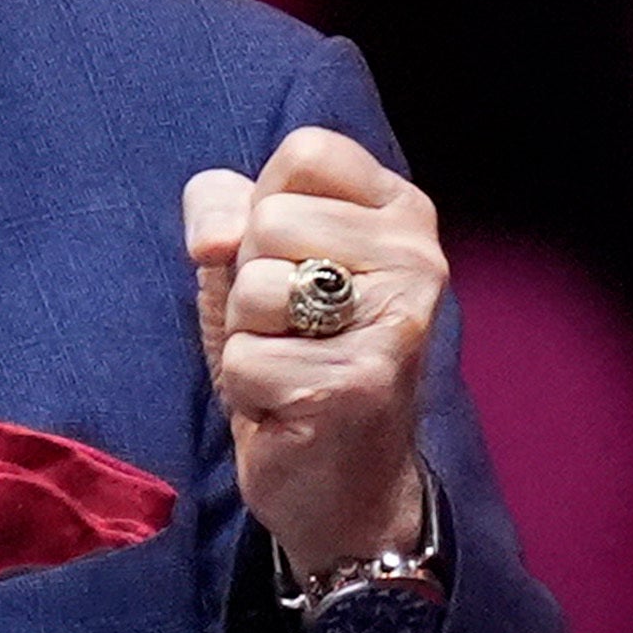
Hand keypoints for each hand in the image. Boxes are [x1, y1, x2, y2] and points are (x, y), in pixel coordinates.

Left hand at [183, 127, 438, 576]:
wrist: (342, 481)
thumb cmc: (296, 351)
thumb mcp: (250, 258)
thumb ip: (222, 208)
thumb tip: (214, 237)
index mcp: (402, 212)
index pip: (306, 152)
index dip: (263, 204)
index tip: (290, 256)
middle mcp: (418, 258)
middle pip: (269, 218)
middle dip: (249, 279)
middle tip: (291, 327)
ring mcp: (395, 322)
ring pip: (252, 286)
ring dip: (246, 334)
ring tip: (288, 362)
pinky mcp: (358, 385)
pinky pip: (245, 358)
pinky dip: (247, 388)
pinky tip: (289, 405)